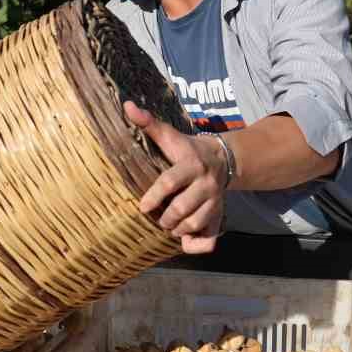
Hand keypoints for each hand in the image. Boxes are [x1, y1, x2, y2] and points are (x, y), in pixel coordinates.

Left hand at [124, 101, 225, 253]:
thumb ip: (149, 123)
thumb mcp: (170, 136)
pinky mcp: (219, 216)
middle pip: (182, 208)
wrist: (223, 160)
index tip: (143, 207)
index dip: (154, 196)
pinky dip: (195, 245)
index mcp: (190, 165)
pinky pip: (209, 239)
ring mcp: (214, 202)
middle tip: (157, 217)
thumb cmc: (187, 149)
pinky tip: (184, 241)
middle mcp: (205, 185)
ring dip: (176, 229)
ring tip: (168, 224)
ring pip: (194, 224)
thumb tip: (127, 106)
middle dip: (165, 218)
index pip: (170, 181)